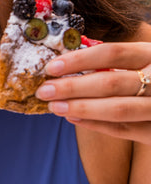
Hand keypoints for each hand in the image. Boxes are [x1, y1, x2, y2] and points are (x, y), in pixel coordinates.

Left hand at [35, 41, 150, 144]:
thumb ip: (119, 58)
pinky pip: (126, 130)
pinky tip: (74, 120)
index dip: (80, 59)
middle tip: (44, 90)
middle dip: (72, 87)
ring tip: (54, 107)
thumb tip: (73, 54)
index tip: (51, 67)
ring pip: (118, 109)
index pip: (113, 53)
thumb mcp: (147, 59)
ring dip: (81, 108)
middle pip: (111, 82)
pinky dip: (97, 125)